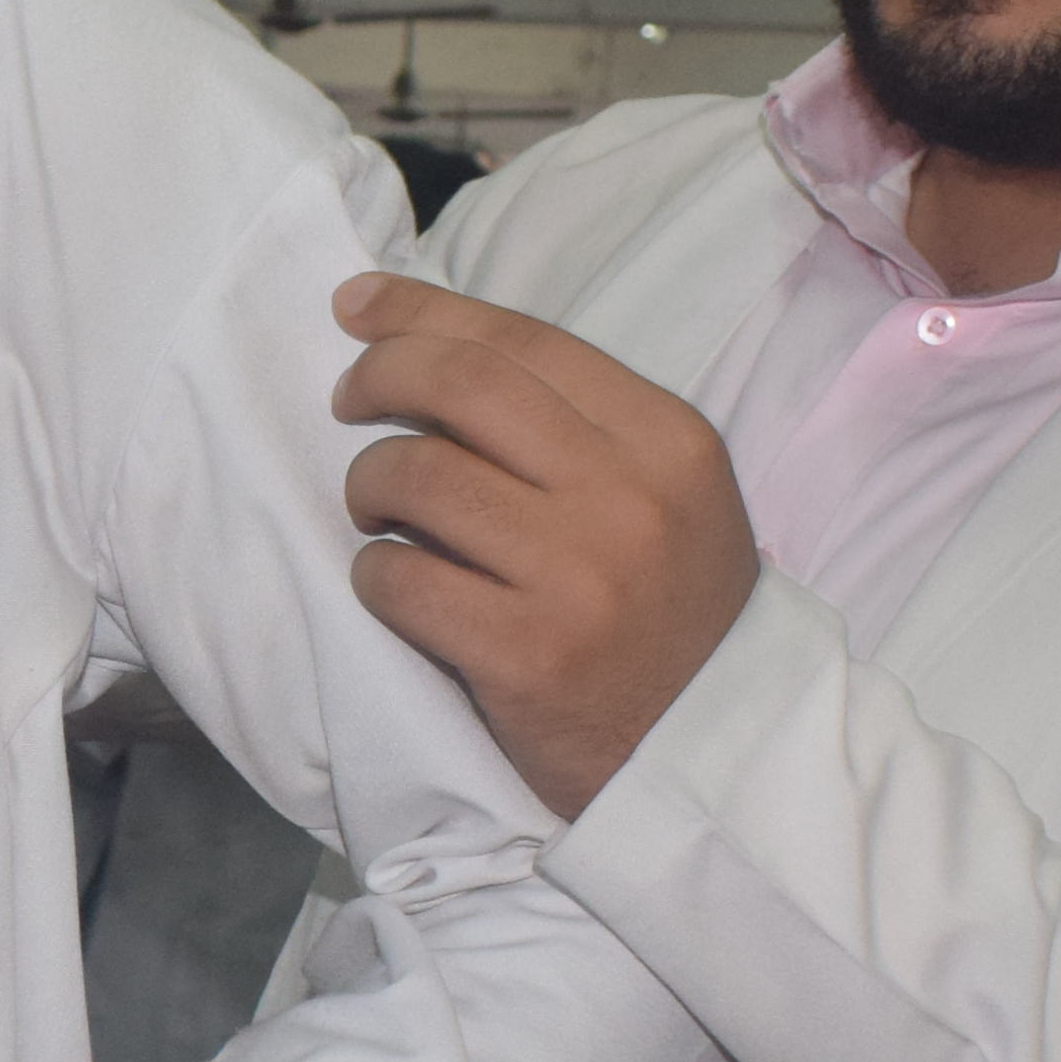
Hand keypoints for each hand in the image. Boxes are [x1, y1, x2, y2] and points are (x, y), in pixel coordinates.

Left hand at [327, 272, 761, 818]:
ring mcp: (575, 577)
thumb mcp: (669, 496)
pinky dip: (376, 575)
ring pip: (417, 476)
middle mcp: (626, 496)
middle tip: (348, 398)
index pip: (523, 341)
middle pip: (461, 386)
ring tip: (380, 512)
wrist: (711, 755)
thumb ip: (578, 425)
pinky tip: (397, 587)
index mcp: (667, 440)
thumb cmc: (672, 615)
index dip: (424, 311)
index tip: (360, 306)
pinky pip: (400, 579)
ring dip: (370, 485)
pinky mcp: (522, 655)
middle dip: (379, 375)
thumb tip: (439, 348)